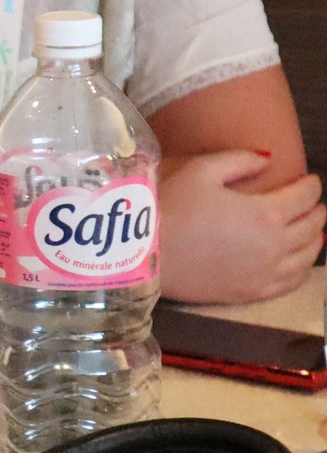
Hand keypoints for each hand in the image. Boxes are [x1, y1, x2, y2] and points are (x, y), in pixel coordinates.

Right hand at [159, 150, 324, 303]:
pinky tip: (297, 260)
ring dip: (314, 239)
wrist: (144, 254)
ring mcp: (266, 273)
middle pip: (312, 226)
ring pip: (308, 256)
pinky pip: (292, 282)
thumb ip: (239, 160)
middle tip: (313, 203)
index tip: (310, 180)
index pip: (304, 196)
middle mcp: (275, 245)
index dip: (311, 185)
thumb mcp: (201, 170)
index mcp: (266, 212)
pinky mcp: (253, 292)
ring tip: (310, 230)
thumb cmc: (169, 207)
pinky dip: (302, 268)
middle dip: (316, 211)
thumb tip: (268, 159)